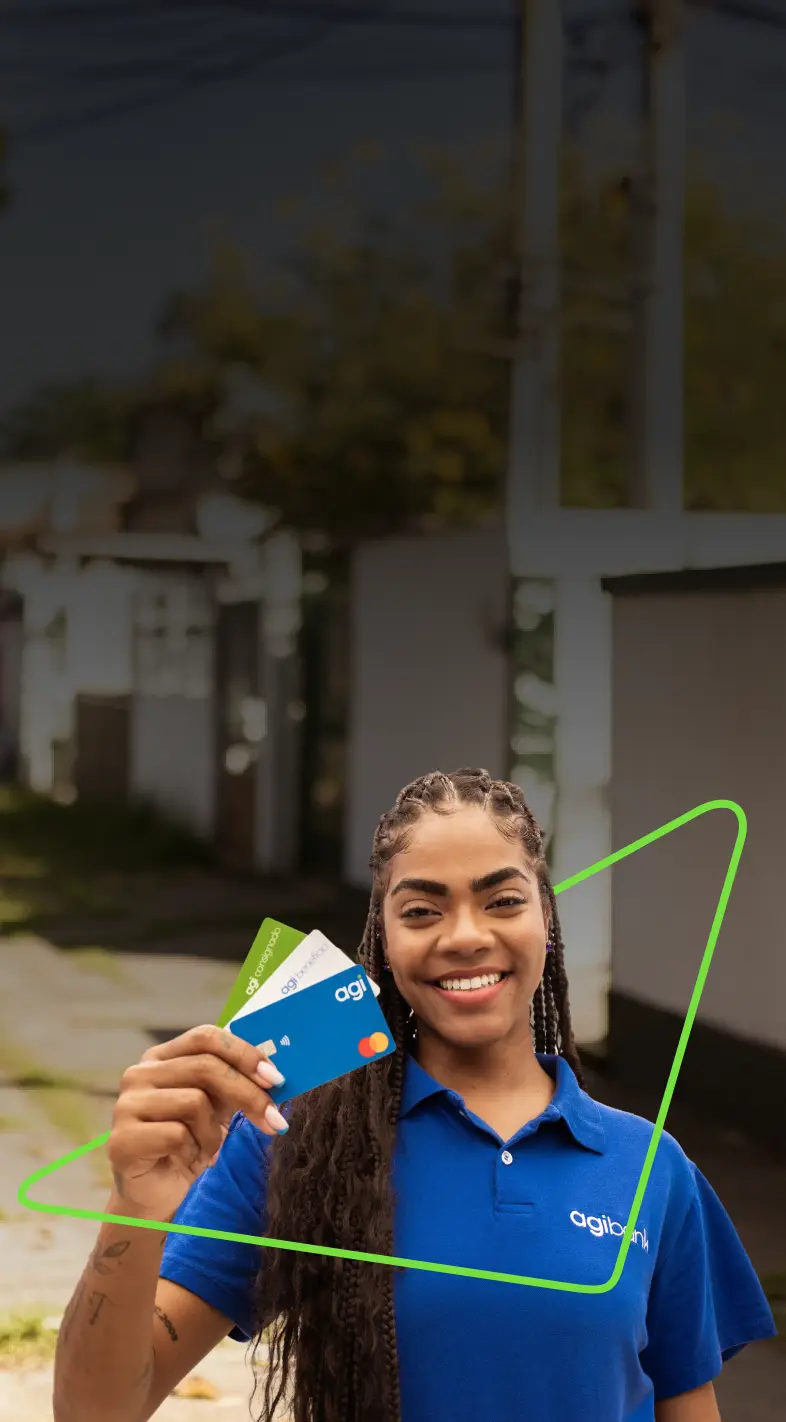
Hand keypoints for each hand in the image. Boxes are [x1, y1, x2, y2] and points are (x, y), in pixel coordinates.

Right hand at [106, 1024, 286, 1220]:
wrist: (157, 1195)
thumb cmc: (190, 1145)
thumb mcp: (217, 1106)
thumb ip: (236, 1081)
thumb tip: (275, 1073)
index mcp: (162, 1058)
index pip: (206, 1037)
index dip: (244, 1053)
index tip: (275, 1078)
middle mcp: (139, 1073)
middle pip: (206, 1066)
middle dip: (248, 1094)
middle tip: (274, 1120)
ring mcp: (127, 1105)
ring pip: (194, 1101)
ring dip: (213, 1134)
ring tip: (205, 1150)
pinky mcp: (123, 1139)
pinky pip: (177, 1135)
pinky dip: (194, 1153)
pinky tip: (185, 1162)